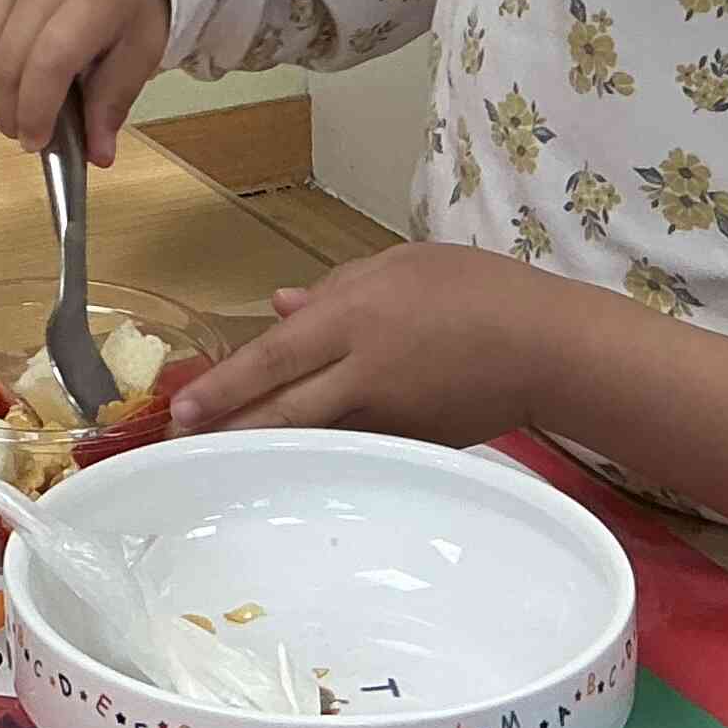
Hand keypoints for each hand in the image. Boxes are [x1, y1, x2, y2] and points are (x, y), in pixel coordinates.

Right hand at [0, 0, 171, 162]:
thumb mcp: (140, 50)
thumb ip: (114, 102)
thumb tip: (98, 156)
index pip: (49, 64)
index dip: (36, 111)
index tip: (36, 141)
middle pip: (9, 61)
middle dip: (11, 110)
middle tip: (25, 132)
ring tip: (20, 96)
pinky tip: (10, 61)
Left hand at [171, 245, 589, 447]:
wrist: (546, 347)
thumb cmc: (476, 288)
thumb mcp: (400, 266)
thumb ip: (334, 289)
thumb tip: (278, 307)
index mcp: (353, 318)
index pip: (272, 358)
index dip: (224, 388)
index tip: (180, 412)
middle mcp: (361, 372)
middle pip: (282, 411)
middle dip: (230, 432)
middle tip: (184, 451)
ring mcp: (387, 416)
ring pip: (313, 437)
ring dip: (268, 448)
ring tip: (222, 458)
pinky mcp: (411, 444)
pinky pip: (353, 447)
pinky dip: (319, 453)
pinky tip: (292, 461)